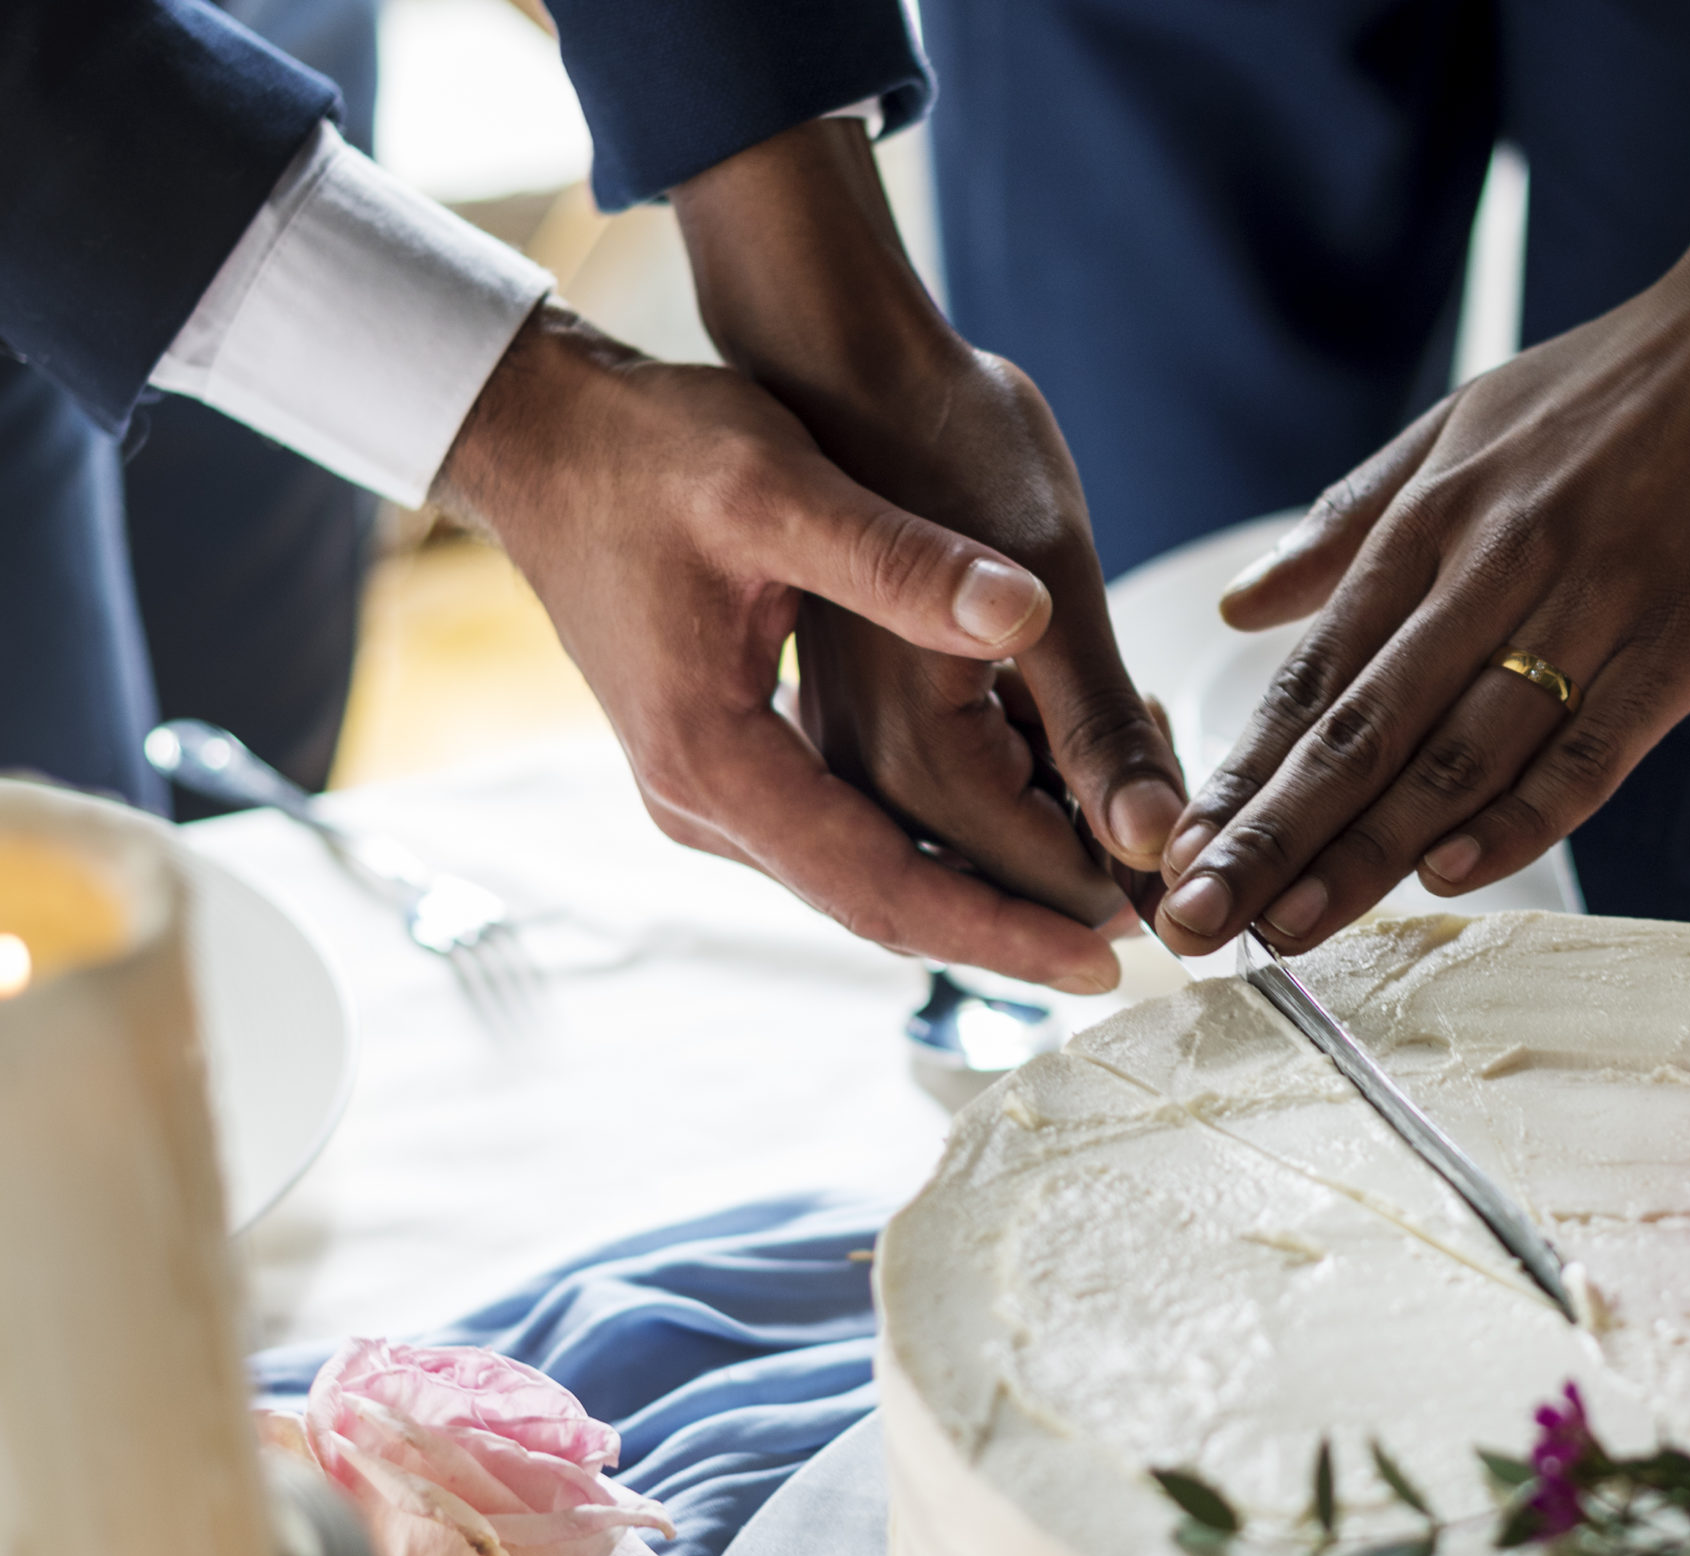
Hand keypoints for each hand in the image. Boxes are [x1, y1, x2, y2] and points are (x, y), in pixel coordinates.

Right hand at [430, 304, 1128, 991]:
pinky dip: (924, 852)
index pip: (882, 887)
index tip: (1099, 957)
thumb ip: (899, 559)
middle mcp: (705, 806)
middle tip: (1120, 953)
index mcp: (716, 762)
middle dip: (1000, 936)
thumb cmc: (644, 451)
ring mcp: (708, 796)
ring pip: (859, 882)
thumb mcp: (775, 484)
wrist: (542, 437)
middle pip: (876, 908)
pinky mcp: (724, 769)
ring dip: (967, 900)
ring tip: (1085, 908)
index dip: (999, 931)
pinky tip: (1003, 840)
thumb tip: (1026, 615)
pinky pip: (838, 840)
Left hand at [1151, 123, 1689, 955]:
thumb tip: (1240, 603)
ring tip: (1287, 930)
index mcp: (1432, 520)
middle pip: (1361, 728)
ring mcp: (1586, 607)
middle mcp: (1490, 567)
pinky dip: (1517, 816)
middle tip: (1193, 924)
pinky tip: (1447, 874)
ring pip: (1455, 753)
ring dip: (1364, 852)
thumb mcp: (1462, 423)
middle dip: (1268, 836)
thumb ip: (1350, 521)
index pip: (1314, 672)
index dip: (1241, 771)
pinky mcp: (1679, 644)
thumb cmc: (1623, 378)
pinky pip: (1587, 750)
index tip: (1176, 852)